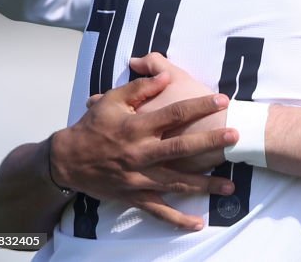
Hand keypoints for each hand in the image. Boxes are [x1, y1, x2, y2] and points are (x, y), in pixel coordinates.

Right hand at [50, 71, 237, 229]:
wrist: (66, 161)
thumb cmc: (93, 127)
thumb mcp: (112, 101)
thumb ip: (140, 88)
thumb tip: (165, 76)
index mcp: (136, 128)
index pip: (173, 114)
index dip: (199, 106)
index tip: (223, 100)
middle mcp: (140, 154)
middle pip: (180, 148)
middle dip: (209, 142)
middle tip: (234, 136)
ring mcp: (138, 178)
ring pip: (176, 182)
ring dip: (204, 185)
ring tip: (229, 185)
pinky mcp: (134, 197)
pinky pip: (159, 210)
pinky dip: (178, 219)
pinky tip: (198, 223)